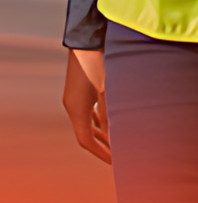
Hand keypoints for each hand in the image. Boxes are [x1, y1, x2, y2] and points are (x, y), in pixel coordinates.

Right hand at [61, 49, 110, 163]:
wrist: (87, 41)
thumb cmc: (99, 63)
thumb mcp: (107, 89)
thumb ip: (111, 112)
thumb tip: (116, 134)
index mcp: (76, 108)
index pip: (86, 140)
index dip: (101, 152)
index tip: (115, 162)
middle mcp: (73, 106)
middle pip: (86, 134)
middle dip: (102, 146)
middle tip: (118, 156)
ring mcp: (76, 98)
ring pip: (87, 123)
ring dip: (101, 134)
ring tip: (117, 143)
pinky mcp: (81, 90)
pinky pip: (89, 112)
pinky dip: (99, 121)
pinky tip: (111, 122)